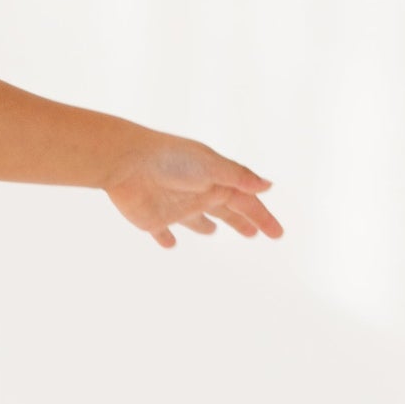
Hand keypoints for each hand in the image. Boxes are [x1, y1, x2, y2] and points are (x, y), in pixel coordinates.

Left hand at [103, 132, 281, 247]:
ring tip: (212, 232)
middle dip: (240, 221)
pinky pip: (161, 233)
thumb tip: (268, 186)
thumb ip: (239, 177)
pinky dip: (165, 239)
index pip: (245, 202)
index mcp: (215, 181)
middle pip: (224, 212)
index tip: (277, 234)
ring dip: (204, 226)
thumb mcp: (211, 166)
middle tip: (253, 234)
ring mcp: (175, 207)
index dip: (262, 217)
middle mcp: (197, 194)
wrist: (126, 162)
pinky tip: (169, 244)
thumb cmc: (171, 159)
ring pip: (195, 220)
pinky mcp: (152, 219)